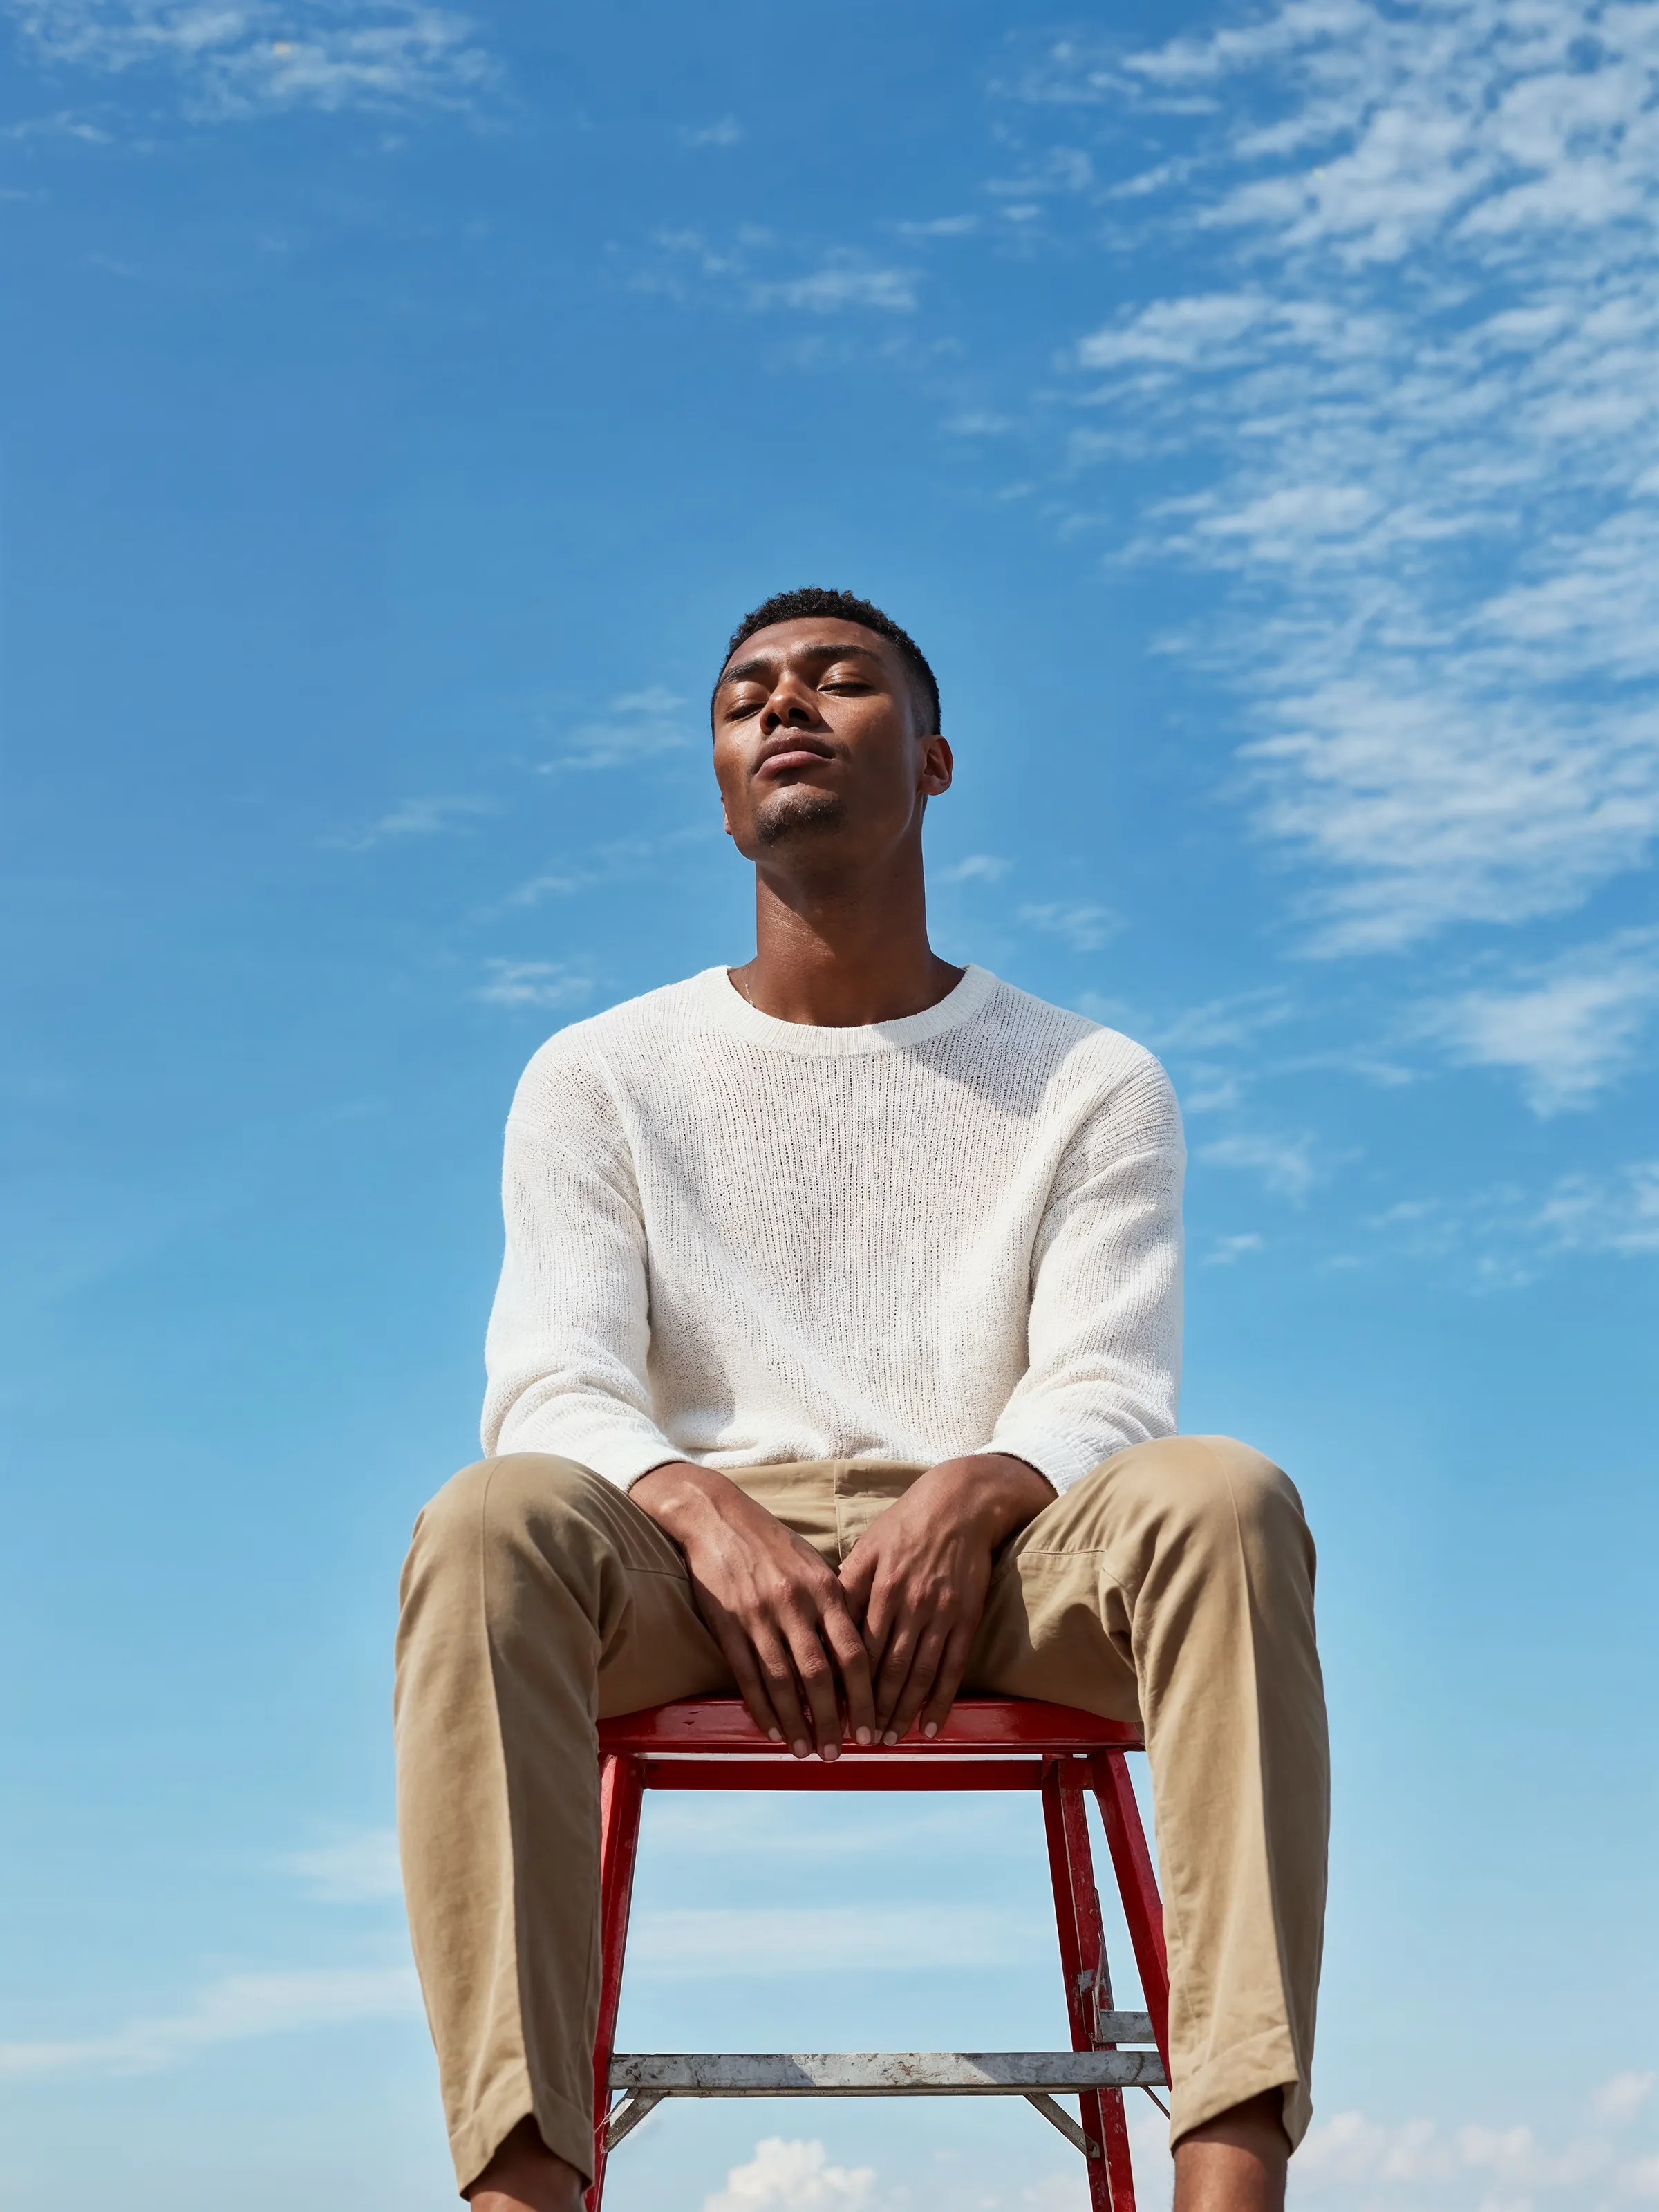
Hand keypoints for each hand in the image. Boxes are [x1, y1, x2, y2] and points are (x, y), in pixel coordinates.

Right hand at [630, 1462, 874, 1758]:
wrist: (718, 1518)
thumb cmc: (773, 1543)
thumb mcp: (814, 1564)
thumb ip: (837, 1603)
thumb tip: (859, 1648)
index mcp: (824, 1589)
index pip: (853, 1652)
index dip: (864, 1695)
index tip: (871, 1726)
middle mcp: (794, 1605)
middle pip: (820, 1675)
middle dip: (832, 1720)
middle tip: (839, 1752)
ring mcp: (759, 1616)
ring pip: (783, 1681)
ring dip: (797, 1722)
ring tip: (806, 1751)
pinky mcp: (728, 1625)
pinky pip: (748, 1675)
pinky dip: (762, 1707)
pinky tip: (773, 1730)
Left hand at [837, 1454, 1053, 1745]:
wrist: (960, 1505)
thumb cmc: (906, 1525)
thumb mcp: (868, 1547)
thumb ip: (846, 1585)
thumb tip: (821, 1620)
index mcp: (878, 1587)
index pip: (857, 1647)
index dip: (844, 1682)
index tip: (831, 1710)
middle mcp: (908, 1604)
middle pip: (886, 1668)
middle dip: (872, 1707)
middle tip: (858, 1739)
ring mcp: (940, 1613)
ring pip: (918, 1673)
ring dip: (903, 1710)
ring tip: (889, 1739)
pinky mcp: (966, 1618)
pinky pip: (953, 1667)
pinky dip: (941, 1699)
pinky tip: (930, 1724)